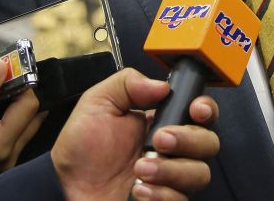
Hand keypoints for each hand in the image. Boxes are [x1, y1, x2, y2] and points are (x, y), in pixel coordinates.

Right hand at [0, 58, 44, 200]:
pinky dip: (8, 114)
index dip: (23, 83)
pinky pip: (12, 130)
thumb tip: (2, 67)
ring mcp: (4, 159)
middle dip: (22, 90)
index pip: (29, 107)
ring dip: (15, 101)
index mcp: (1, 147)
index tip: (8, 66)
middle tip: (4, 73)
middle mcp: (9, 155)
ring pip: (24, 123)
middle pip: (31, 115)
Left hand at [52, 67, 219, 200]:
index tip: (196, 109)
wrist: (64, 185)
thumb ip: (127, 83)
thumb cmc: (81, 148)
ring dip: (172, 170)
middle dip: (188, 139)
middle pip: (209, 142)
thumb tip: (162, 85)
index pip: (200, 112)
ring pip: (200, 173)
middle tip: (159, 140)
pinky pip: (181, 199)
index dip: (206, 108)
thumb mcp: (97, 103)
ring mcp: (170, 177)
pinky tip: (137, 190)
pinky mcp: (163, 200)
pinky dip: (161, 194)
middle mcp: (172, 149)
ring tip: (139, 169)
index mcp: (161, 120)